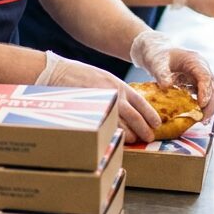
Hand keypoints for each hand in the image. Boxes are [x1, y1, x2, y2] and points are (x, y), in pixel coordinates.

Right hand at [35, 51, 160, 143]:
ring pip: (122, 125)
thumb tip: (127, 107)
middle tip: (148, 138)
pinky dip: (112, 133)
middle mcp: (114, 94)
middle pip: (135, 117)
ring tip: (133, 141)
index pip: (141, 103)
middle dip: (143, 129)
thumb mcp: (102, 79)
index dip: (151, 115)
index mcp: (118, 85)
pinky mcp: (92, 112)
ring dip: (129, 134)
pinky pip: (106, 126)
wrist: (56, 72)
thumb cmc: (78, 75)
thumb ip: (115, 91)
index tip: (157, 124)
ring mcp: (103, 104)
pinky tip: (115, 138)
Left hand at [130, 31, 213, 118]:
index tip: (201, 104)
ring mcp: (202, 78)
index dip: (205, 91)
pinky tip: (197, 117)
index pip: (205, 77)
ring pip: (213, 94)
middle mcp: (202, 69)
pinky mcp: (197, 85)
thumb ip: (161, 73)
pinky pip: (205, 97)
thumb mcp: (156, 62)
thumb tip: (167, 86)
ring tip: (201, 120)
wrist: (156, 52)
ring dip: (209, 107)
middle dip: (211, 104)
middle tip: (202, 118)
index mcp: (195, 61)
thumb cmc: (157, 54)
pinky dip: (203, 107)